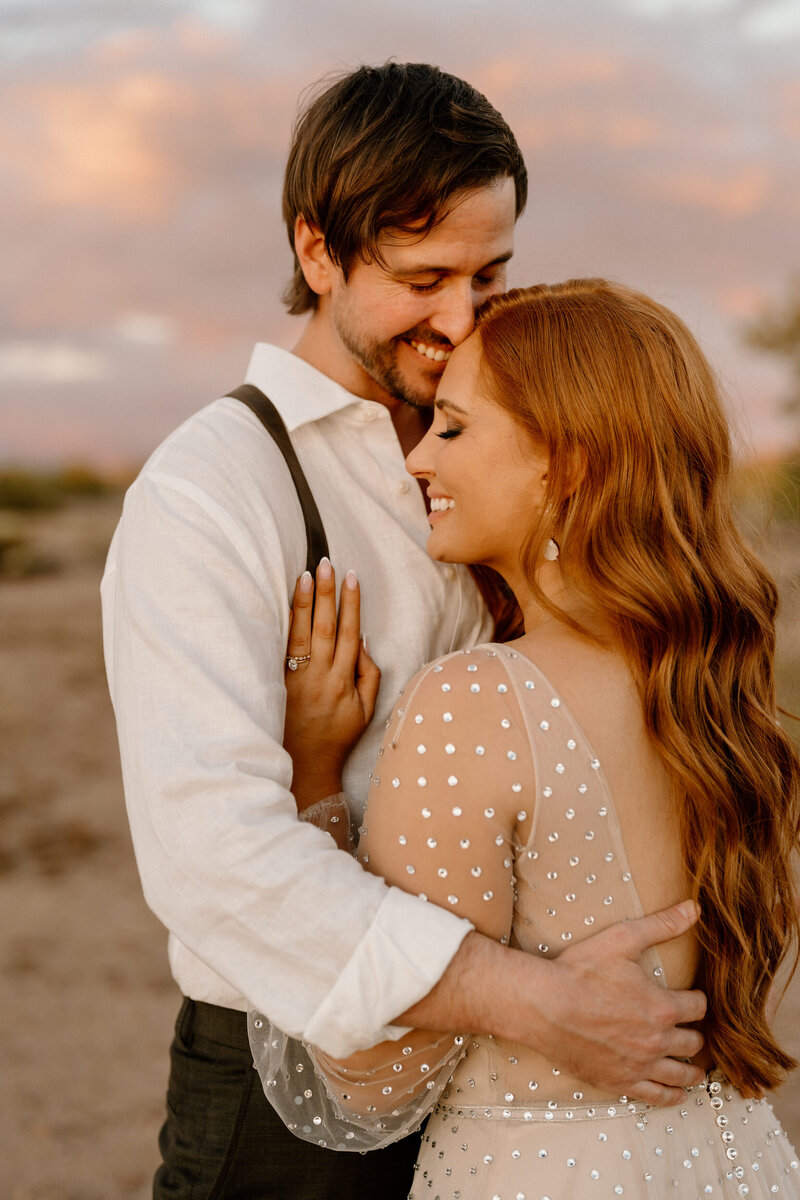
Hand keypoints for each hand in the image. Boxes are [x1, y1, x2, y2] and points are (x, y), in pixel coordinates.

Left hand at [283, 558, 379, 808]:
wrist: (305, 764)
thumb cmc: (337, 735)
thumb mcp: (366, 710)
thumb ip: (369, 674)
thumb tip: (364, 639)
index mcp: (343, 681)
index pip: (350, 633)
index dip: (352, 603)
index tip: (351, 577)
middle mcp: (320, 676)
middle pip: (325, 626)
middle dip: (327, 593)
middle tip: (326, 564)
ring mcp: (296, 679)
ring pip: (301, 633)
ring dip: (303, 602)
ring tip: (304, 575)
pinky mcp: (278, 683)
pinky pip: (281, 648)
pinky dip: (283, 624)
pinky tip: (282, 604)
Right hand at [402, 900, 707, 1106]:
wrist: (543, 1005)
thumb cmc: (580, 970)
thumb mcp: (622, 939)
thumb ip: (661, 924)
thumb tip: (694, 908)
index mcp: (662, 1007)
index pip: (698, 1007)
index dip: (697, 1000)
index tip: (691, 998)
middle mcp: (657, 1040)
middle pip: (694, 1042)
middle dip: (695, 1034)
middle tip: (692, 1030)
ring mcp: (639, 1065)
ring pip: (682, 1074)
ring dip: (693, 1070)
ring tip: (696, 1067)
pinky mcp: (620, 1082)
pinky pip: (657, 1096)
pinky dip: (672, 1095)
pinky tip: (677, 1092)